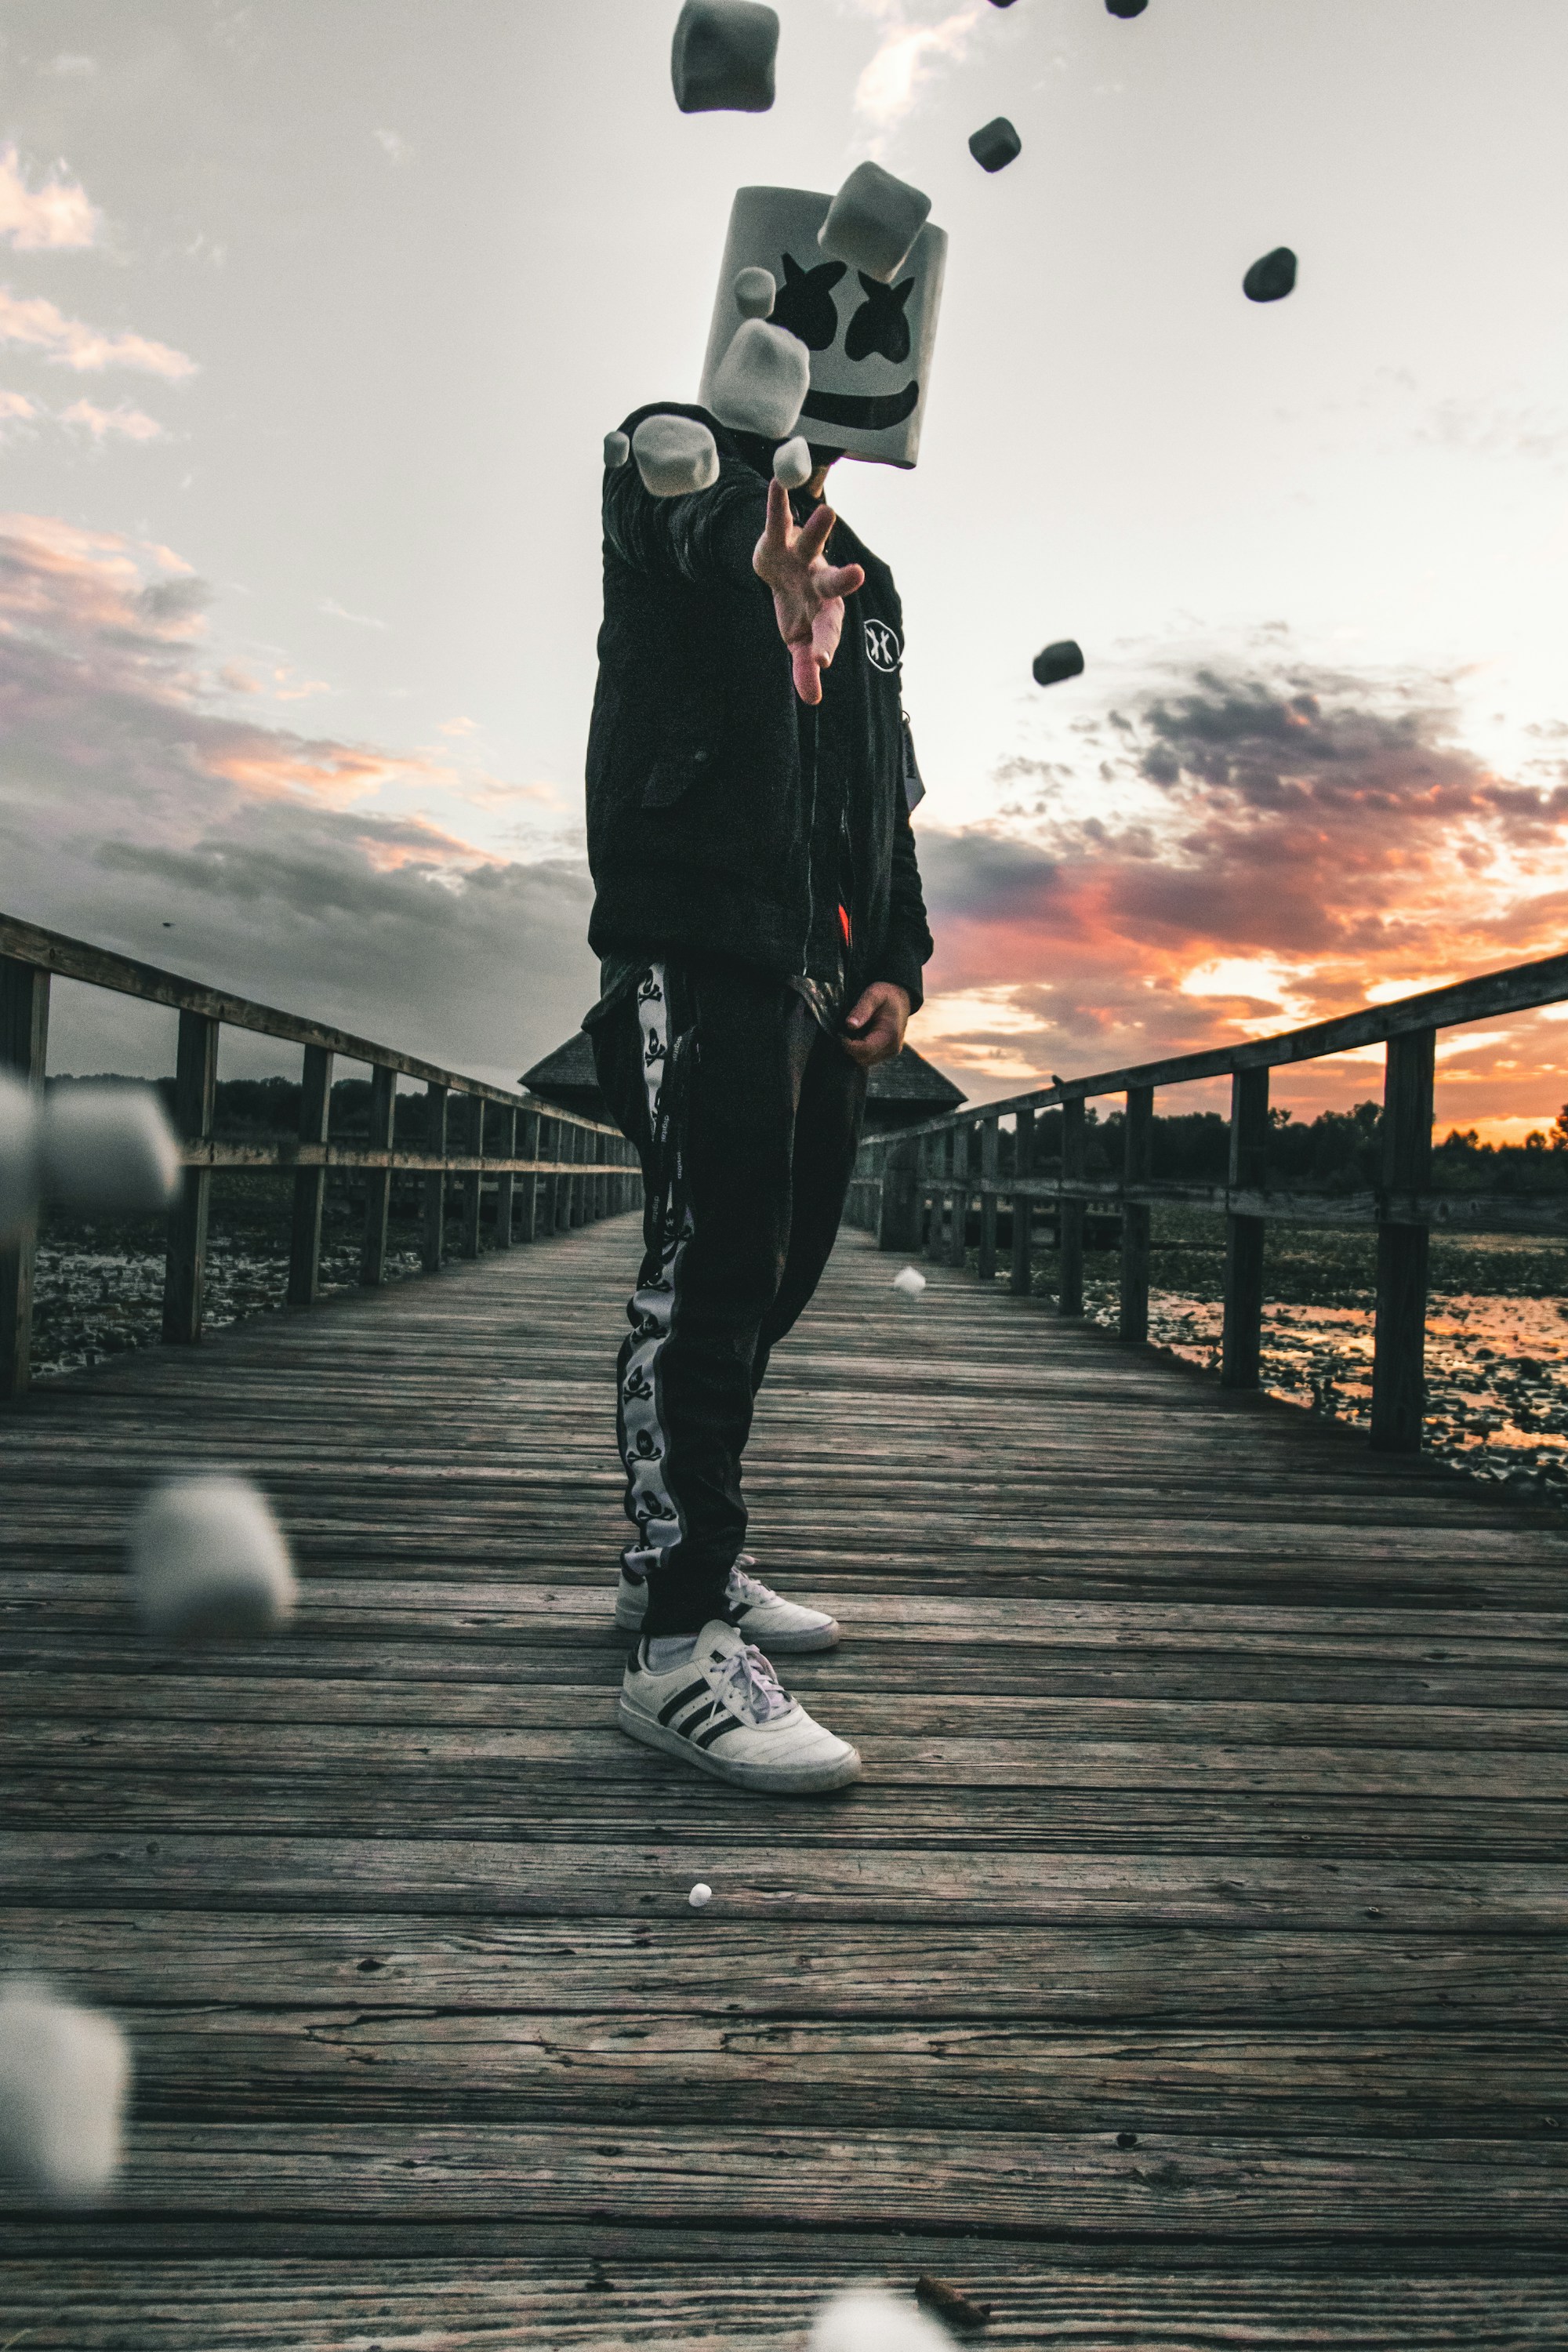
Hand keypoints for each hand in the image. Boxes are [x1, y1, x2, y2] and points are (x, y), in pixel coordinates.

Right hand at [752, 476, 865, 704]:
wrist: (780, 569)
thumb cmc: (797, 606)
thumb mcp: (799, 637)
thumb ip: (806, 667)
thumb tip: (813, 700)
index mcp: (824, 609)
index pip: (827, 630)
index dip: (824, 644)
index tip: (821, 661)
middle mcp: (818, 580)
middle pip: (832, 582)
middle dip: (842, 579)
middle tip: (858, 575)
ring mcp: (802, 557)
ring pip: (813, 543)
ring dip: (819, 528)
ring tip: (827, 511)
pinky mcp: (780, 537)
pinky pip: (779, 518)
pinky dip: (778, 502)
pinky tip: (778, 482)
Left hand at [841, 980, 910, 1069]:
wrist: (900, 999)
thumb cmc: (886, 995)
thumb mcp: (873, 995)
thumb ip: (861, 1009)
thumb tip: (849, 1025)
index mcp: (890, 1034)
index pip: (865, 1050)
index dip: (848, 1045)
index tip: (839, 1034)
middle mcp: (893, 1048)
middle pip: (863, 1059)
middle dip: (850, 1048)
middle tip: (845, 1032)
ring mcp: (891, 1053)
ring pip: (864, 1061)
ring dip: (855, 1050)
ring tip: (854, 1033)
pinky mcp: (888, 1054)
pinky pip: (869, 1059)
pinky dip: (861, 1051)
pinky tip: (860, 1037)